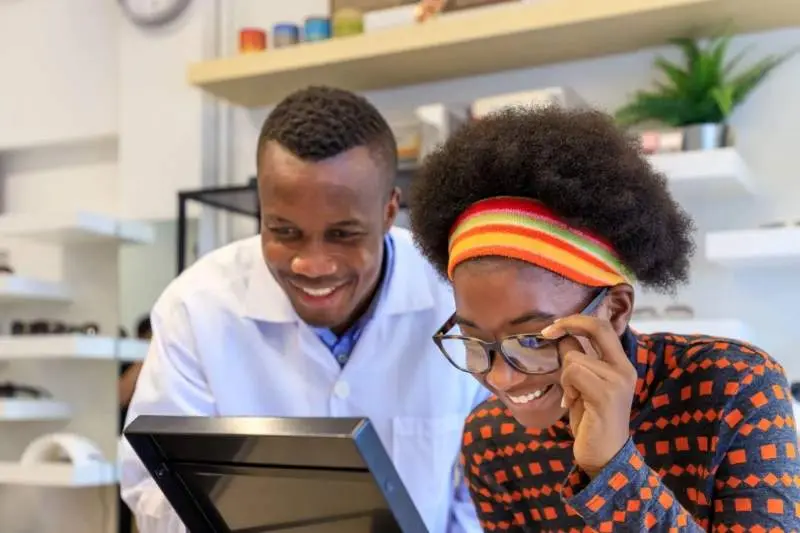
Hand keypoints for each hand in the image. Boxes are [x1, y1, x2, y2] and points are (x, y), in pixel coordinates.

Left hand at [541, 315, 636, 477]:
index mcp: (621, 364)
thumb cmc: (592, 421)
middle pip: (598, 328)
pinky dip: (567, 387)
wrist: (605, 456)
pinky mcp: (605, 394)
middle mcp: (624, 369)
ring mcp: (617, 381)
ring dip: (564, 377)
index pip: (603, 326)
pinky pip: (573, 374)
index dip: (577, 319)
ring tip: (573, 397)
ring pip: (574, 358)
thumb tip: (561, 337)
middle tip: (547, 332)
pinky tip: (573, 404)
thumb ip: (579, 361)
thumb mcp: (584, 386)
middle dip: (568, 324)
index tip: (553, 327)